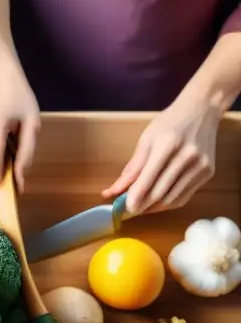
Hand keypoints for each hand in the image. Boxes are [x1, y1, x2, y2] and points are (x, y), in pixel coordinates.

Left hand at [103, 94, 219, 214]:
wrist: (202, 111)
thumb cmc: (170, 124)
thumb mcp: (146, 139)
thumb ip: (132, 167)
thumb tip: (114, 191)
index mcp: (168, 144)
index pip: (149, 178)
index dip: (136, 197)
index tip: (125, 208)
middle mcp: (188, 156)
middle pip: (160, 193)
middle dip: (142, 206)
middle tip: (128, 211)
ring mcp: (201, 166)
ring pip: (172, 199)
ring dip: (153, 208)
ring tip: (140, 208)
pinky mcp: (208, 173)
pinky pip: (184, 197)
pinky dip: (168, 204)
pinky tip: (157, 203)